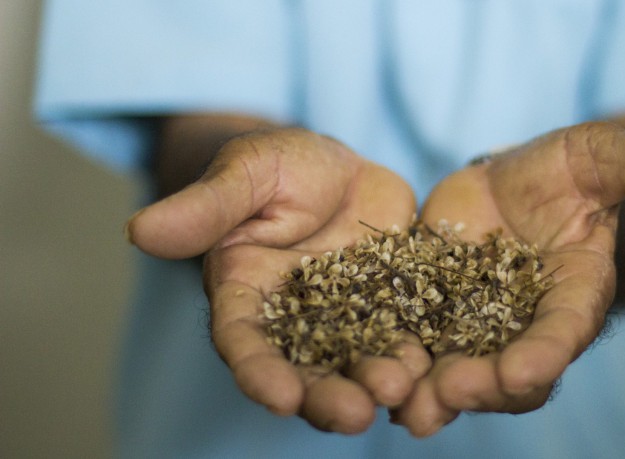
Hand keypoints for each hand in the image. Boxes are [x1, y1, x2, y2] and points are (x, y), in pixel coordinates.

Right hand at [126, 128, 430, 432]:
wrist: (336, 166)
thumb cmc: (277, 164)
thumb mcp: (245, 173)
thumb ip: (205, 206)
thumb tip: (138, 230)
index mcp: (247, 293)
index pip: (244, 341)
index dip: (258, 372)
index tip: (278, 398)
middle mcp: (295, 318)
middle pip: (305, 368)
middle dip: (326, 396)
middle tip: (356, 416)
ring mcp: (348, 315)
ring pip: (357, 360)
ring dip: (376, 382)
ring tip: (400, 392)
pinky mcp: (392, 304)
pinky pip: (405, 334)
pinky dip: (417, 354)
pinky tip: (434, 369)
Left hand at [390, 121, 624, 435]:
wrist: (504, 188)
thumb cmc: (558, 174)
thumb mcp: (593, 157)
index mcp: (573, 294)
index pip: (566, 330)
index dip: (548, 351)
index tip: (526, 369)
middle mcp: (526, 325)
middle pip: (511, 369)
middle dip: (486, 385)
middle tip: (454, 391)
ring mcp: (475, 329)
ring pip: (459, 372)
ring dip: (436, 394)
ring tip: (410, 406)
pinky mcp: (429, 318)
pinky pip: (414, 348)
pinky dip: (397, 367)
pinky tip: (370, 378)